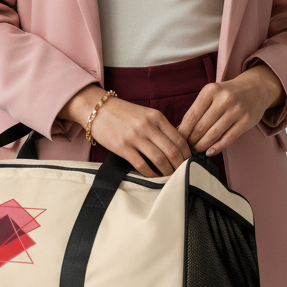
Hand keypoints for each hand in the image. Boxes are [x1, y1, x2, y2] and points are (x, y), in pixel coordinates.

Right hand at [58, 84, 190, 177]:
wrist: (97, 109)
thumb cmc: (123, 113)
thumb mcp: (145, 114)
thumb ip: (160, 127)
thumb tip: (176, 146)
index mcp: (156, 117)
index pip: (179, 138)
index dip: (187, 154)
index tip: (189, 162)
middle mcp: (148, 126)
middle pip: (172, 151)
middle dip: (181, 165)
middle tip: (183, 173)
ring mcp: (135, 137)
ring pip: (159, 159)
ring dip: (168, 171)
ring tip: (171, 177)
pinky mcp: (123, 147)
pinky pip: (142, 165)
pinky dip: (151, 174)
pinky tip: (154, 177)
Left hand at [177, 63, 284, 156]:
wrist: (255, 88)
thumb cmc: (227, 94)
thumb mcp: (211, 94)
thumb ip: (198, 109)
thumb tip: (180, 130)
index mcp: (210, 91)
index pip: (191, 116)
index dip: (183, 131)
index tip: (179, 140)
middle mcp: (223, 99)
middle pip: (201, 126)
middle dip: (192, 140)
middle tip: (187, 148)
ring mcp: (236, 110)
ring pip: (214, 134)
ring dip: (202, 146)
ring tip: (196, 150)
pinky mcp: (246, 121)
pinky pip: (228, 138)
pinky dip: (217, 147)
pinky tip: (209, 152)